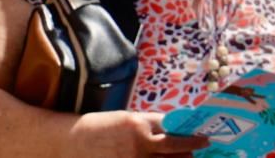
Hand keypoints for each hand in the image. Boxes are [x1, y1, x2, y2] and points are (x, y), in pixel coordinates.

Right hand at [71, 111, 206, 154]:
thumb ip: (147, 125)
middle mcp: (139, 144)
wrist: (71, 143)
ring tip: (185, 157)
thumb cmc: (98, 128)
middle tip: (198, 149)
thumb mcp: (124, 120)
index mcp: (138, 125)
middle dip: (190, 151)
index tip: (203, 139)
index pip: (174, 131)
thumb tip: (171, 129)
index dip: (191, 137)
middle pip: (176, 151)